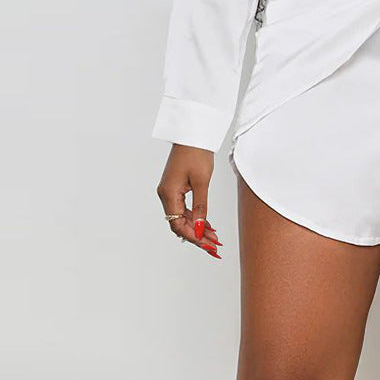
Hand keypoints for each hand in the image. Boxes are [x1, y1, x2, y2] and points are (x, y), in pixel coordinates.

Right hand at [156, 143, 224, 257]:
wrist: (193, 133)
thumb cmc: (197, 153)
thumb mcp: (202, 181)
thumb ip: (200, 207)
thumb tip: (198, 228)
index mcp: (168, 193)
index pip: (177, 224)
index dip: (192, 236)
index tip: (207, 245)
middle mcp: (165, 194)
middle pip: (178, 223)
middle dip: (196, 235)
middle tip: (214, 245)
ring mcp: (169, 191)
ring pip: (181, 216)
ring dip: (197, 227)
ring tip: (214, 237)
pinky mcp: (175, 187)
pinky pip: (183, 208)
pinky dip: (194, 216)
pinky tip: (206, 224)